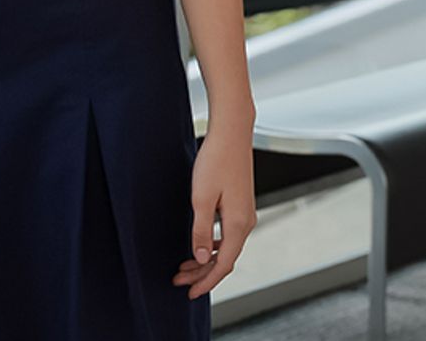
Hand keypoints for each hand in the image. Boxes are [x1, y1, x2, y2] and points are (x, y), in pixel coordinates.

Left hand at [172, 129, 255, 298]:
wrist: (231, 134)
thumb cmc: (216, 161)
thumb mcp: (201, 198)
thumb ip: (201, 230)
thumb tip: (201, 257)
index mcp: (238, 224)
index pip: (223, 265)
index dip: (206, 281)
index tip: (189, 292)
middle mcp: (246, 222)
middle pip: (225, 259)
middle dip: (202, 273)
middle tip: (178, 279)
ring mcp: (245, 214)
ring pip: (227, 248)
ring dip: (206, 259)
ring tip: (184, 266)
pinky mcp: (241, 206)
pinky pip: (228, 235)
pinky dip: (213, 245)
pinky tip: (201, 245)